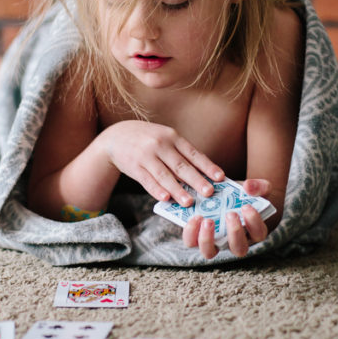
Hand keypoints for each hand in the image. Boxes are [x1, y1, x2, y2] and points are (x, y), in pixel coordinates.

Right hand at [98, 121, 223, 205]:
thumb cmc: (148, 140)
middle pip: (181, 166)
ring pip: (164, 175)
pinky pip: (147, 181)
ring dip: (178, 190)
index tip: (220, 178)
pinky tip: (165, 199)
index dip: (207, 166)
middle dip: (196, 180)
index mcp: (172, 137)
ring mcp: (146, 156)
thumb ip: (181, 154)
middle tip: (209, 193)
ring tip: (189, 202)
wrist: (117, 136)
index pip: (193, 154)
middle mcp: (160, 145)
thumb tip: (202, 175)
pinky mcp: (134, 167)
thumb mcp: (165, 138)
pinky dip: (156, 190)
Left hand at [182, 179, 271, 258]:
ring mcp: (216, 243)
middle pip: (238, 249)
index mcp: (254, 232)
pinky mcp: (198, 237)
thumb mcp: (256, 188)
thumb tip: (248, 187)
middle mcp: (235, 243)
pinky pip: (192, 242)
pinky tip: (194, 217)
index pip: (259, 234)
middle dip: (235, 232)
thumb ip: (258, 186)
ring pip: (210, 252)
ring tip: (207, 220)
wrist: (226, 196)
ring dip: (207, 238)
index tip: (247, 206)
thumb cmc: (245, 195)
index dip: (254, 222)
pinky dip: (191, 232)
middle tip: (231, 214)